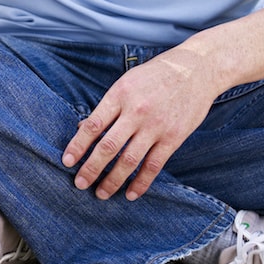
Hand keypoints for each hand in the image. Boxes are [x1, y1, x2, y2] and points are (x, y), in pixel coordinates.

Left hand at [61, 49, 221, 200]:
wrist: (196, 70)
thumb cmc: (156, 75)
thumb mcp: (127, 82)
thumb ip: (107, 106)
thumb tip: (82, 127)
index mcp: (120, 94)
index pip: (93, 125)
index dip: (78, 145)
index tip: (67, 161)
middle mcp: (136, 111)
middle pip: (108, 146)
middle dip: (91, 168)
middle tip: (80, 183)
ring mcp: (156, 126)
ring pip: (129, 160)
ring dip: (113, 180)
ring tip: (101, 193)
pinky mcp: (174, 137)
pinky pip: (154, 165)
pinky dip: (141, 183)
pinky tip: (131, 194)